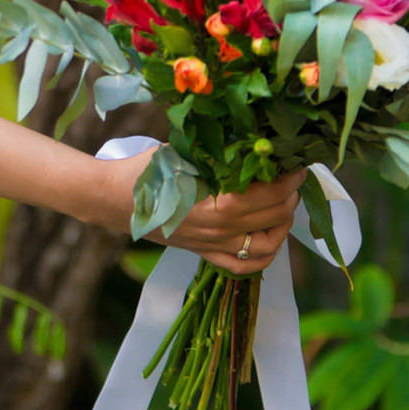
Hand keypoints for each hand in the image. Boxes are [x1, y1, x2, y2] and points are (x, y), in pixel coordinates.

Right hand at [94, 151, 308, 275]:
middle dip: (290, 196)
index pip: (268, 194)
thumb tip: (248, 143)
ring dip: (282, 226)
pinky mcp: (203, 253)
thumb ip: (216, 153)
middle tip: (294, 177)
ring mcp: (212, 246)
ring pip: (265, 246)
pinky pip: (243, 266)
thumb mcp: (182, 153)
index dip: (288, 179)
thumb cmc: (143, 170)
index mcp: (217, 204)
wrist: (110, 199)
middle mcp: (220, 231)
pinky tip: (268, 237)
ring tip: (285, 206)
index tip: (297, 163)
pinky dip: (263, 256)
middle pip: (272, 217)